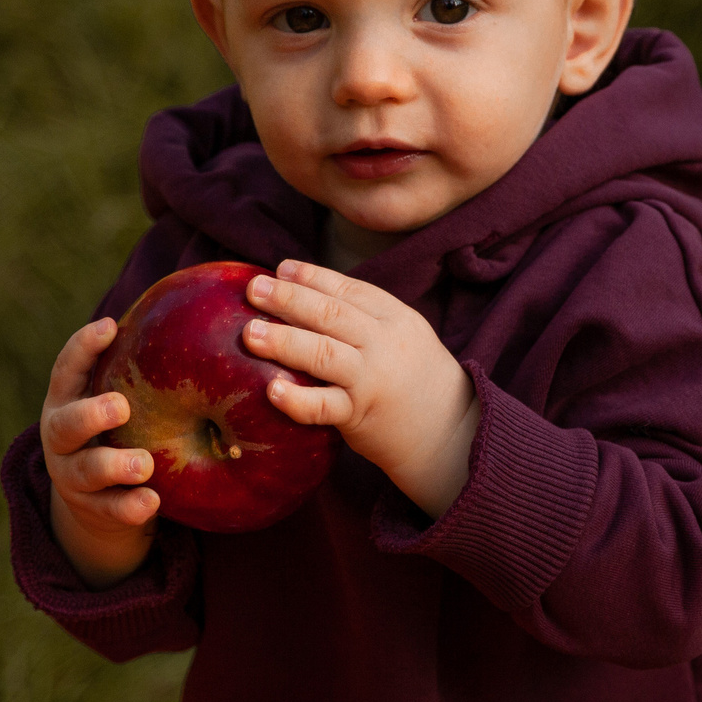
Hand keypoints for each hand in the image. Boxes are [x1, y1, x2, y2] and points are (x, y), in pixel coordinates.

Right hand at [38, 317, 158, 586]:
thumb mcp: (122, 399)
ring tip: (143, 465)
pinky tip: (152, 501)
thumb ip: (142, 370)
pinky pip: (111, 511)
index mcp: (67, 400)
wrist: (98, 502)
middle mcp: (61, 438)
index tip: (110, 326)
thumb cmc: (121, 430)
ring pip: (87, 472)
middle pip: (66, 425)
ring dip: (115, 466)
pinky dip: (130, 507)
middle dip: (91, 415)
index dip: (84, 348)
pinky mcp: (93, 512)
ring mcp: (74, 477)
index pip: (67, 369)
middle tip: (120, 407)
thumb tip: (200, 317)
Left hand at [243, 261, 480, 517]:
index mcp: (394, 318)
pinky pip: (325, 406)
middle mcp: (384, 343)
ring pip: (323, 353)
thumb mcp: (401, 337)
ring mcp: (372, 379)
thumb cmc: (415, 381)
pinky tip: (272, 390)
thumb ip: (364, 319)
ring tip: (250, 332)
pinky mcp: (361, 415)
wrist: (450, 432)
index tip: (279, 268)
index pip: (347, 289)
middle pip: (330, 313)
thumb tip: (305, 295)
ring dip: (284, 340)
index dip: (311, 277)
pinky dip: (297, 399)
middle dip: (288, 299)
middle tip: (253, 289)